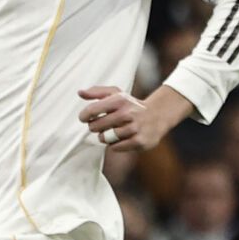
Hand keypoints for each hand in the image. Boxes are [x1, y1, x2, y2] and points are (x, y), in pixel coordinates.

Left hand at [77, 84, 193, 152]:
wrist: (158, 115)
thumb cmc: (131, 105)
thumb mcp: (116, 94)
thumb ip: (97, 92)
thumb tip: (80, 92)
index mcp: (120, 100)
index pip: (92, 110)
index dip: (84, 116)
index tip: (85, 118)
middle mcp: (128, 113)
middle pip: (95, 127)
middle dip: (95, 127)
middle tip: (102, 125)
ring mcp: (134, 128)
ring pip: (104, 138)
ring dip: (105, 136)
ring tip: (112, 131)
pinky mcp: (139, 141)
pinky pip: (114, 147)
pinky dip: (114, 144)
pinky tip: (121, 138)